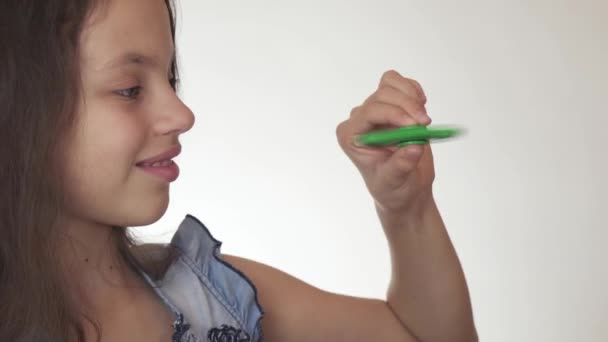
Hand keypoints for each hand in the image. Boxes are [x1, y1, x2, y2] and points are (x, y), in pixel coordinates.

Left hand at [336, 70, 435, 214]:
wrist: (405, 187)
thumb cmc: (392, 188)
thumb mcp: (394, 181)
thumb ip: (401, 165)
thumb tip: (414, 146)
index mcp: (350, 135)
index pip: (369, 112)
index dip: (394, 113)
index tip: (415, 125)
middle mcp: (360, 119)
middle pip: (382, 95)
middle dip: (407, 106)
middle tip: (425, 125)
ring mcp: (376, 110)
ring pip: (390, 83)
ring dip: (411, 97)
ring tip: (424, 120)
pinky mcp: (392, 105)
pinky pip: (401, 84)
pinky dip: (414, 92)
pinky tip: (421, 110)